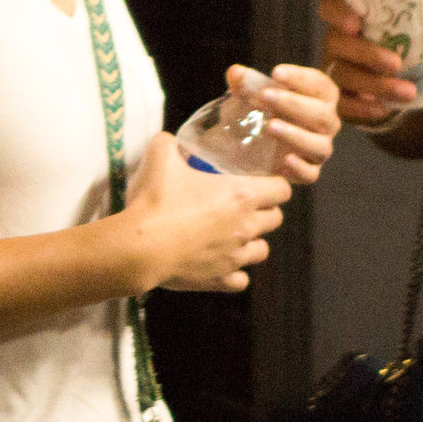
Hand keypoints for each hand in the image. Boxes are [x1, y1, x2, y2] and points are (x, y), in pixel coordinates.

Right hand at [121, 131, 289, 292]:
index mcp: (240, 195)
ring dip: (253, 241)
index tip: (262, 181)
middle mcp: (245, 226)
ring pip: (262, 250)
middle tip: (243, 205)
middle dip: (264, 210)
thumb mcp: (160, 157)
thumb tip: (170, 141)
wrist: (141, 247)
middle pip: (276, 219)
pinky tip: (221, 262)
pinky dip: (235, 272)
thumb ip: (169, 143)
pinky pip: (241, 280)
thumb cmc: (155, 201)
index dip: (274, 184)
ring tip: (233, 235)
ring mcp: (235, 256)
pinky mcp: (220, 279)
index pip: (282, 190)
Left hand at [246, 62, 341, 183]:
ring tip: (270, 126)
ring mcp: (319, 150)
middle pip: (323, 115)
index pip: (321, 86)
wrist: (255, 141)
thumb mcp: (252, 93)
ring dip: (296, 135)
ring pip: (320, 146)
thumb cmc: (263, 109)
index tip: (276, 72)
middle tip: (266, 96)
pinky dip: (299, 167)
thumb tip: (236, 73)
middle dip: (295, 104)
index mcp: (320, 99)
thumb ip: (244, 82)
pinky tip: (284, 159)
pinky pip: (311, 174)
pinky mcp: (309, 172)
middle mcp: (326, 125)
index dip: (301, 78)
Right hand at [320, 0, 421, 127]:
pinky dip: (363, 108)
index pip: (329, 8)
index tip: (356, 20)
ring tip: (408, 92)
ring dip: (375, 85)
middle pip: (336, 43)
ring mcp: (334, 72)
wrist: (391, 89)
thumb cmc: (397, 49)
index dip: (338, 13)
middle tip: (396, 63)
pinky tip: (384, 109)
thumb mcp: (411, 27)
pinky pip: (342, 104)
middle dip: (365, 53)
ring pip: (342, 75)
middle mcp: (336, 44)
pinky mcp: (340, 99)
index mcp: (349, 21)